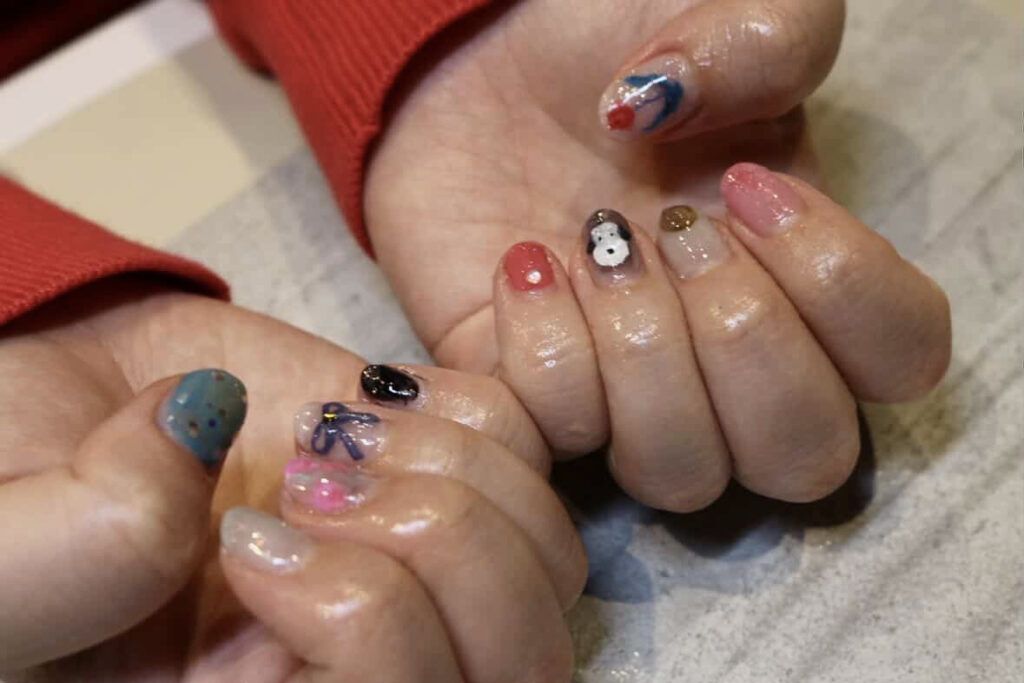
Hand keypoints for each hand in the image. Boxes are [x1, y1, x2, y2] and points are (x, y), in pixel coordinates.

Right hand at [0, 278, 584, 681]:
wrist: (54, 387)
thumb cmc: (4, 477)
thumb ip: (82, 556)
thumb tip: (211, 452)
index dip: (364, 623)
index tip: (243, 539)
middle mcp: (371, 662)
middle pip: (519, 657)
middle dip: (436, 544)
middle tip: (306, 481)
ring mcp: (415, 562)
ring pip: (544, 555)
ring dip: (453, 470)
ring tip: (333, 436)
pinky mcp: (432, 463)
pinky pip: (534, 450)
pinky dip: (470, 412)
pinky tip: (373, 399)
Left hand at [363, 0, 949, 508]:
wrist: (475, 73)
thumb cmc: (609, 44)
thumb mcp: (726, 5)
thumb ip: (768, 37)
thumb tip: (681, 109)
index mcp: (804, 272)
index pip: (900, 358)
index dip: (844, 289)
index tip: (748, 185)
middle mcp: (727, 358)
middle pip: (803, 456)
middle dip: (743, 339)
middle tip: (673, 229)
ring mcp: (628, 391)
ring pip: (683, 474)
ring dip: (642, 354)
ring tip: (592, 245)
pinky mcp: (532, 395)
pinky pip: (560, 433)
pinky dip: (542, 347)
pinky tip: (523, 261)